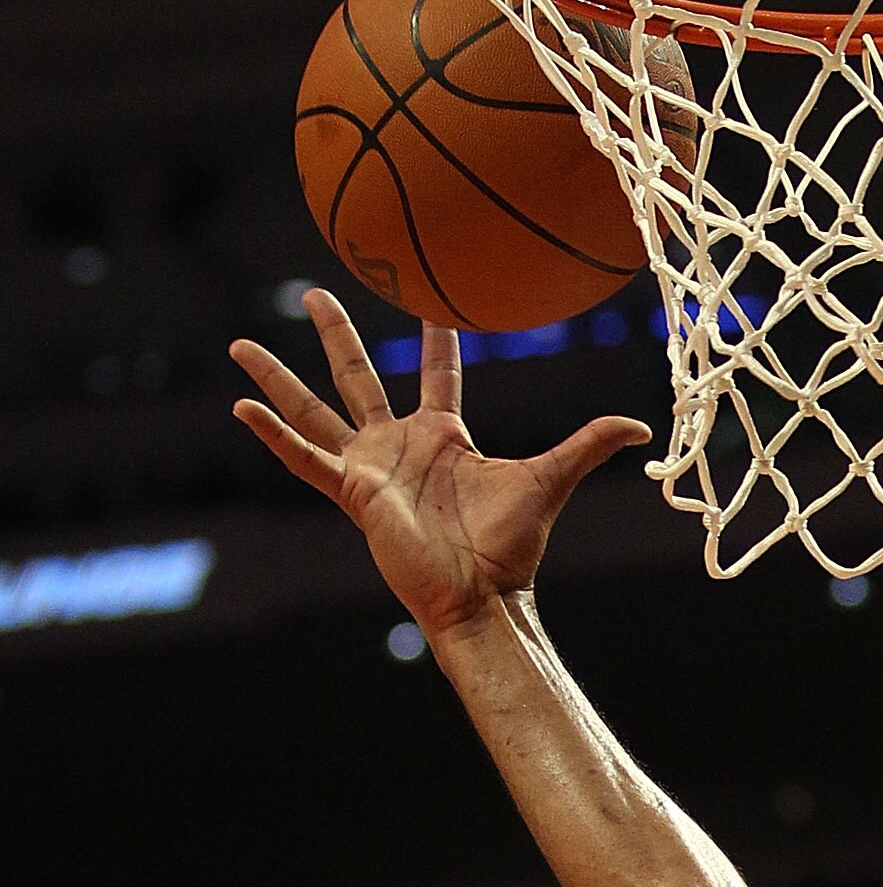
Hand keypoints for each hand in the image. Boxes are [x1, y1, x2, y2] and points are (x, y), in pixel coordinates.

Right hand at [228, 294, 648, 643]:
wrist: (480, 595)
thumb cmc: (510, 548)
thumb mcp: (551, 480)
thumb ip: (589, 445)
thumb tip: (641, 426)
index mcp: (443, 437)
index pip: (435, 373)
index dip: (435, 338)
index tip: (430, 300)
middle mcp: (399, 445)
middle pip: (358, 377)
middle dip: (337, 335)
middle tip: (315, 291)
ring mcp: (370, 467)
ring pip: (314, 411)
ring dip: (277, 381)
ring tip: (237, 347)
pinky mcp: (352, 492)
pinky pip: (304, 459)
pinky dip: (273, 436)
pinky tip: (241, 409)